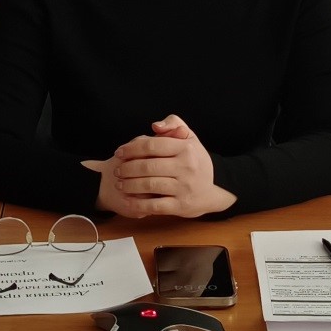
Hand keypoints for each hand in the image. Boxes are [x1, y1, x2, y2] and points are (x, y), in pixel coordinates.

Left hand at [81, 116, 236, 219]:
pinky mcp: (181, 206)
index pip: (152, 146)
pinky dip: (139, 204)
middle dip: (127, 168)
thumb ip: (174, 124)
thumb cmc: (195, 161)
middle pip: (147, 166)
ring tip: (120, 183)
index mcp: (186, 148)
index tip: (119, 152)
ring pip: (149, 185)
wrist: (214, 190)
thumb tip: (155, 126)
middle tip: (117, 170)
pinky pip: (155, 205)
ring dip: (129, 185)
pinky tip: (128, 201)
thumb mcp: (190, 138)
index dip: (131, 148)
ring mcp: (183, 188)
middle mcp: (186, 167)